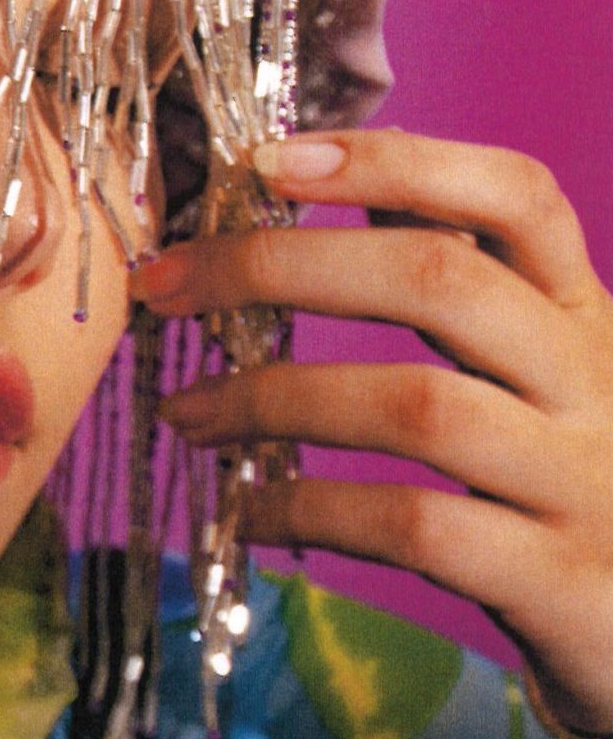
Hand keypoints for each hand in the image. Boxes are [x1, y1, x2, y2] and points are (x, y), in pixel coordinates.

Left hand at [136, 128, 612, 736]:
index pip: (514, 196)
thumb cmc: (559, 482)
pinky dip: (312, 511)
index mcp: (579, 312)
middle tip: (168, 287)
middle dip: (282, 267)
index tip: (267, 159)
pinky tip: (249, 514)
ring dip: (274, 398)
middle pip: (440, 281)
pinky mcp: (557, 579)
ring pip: (418, 405)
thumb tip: (316, 176)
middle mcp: (592, 380)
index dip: (393, 162)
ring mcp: (581, 480)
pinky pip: (415, 525)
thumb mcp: (532, 370)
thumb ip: (451, 280)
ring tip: (186, 411)